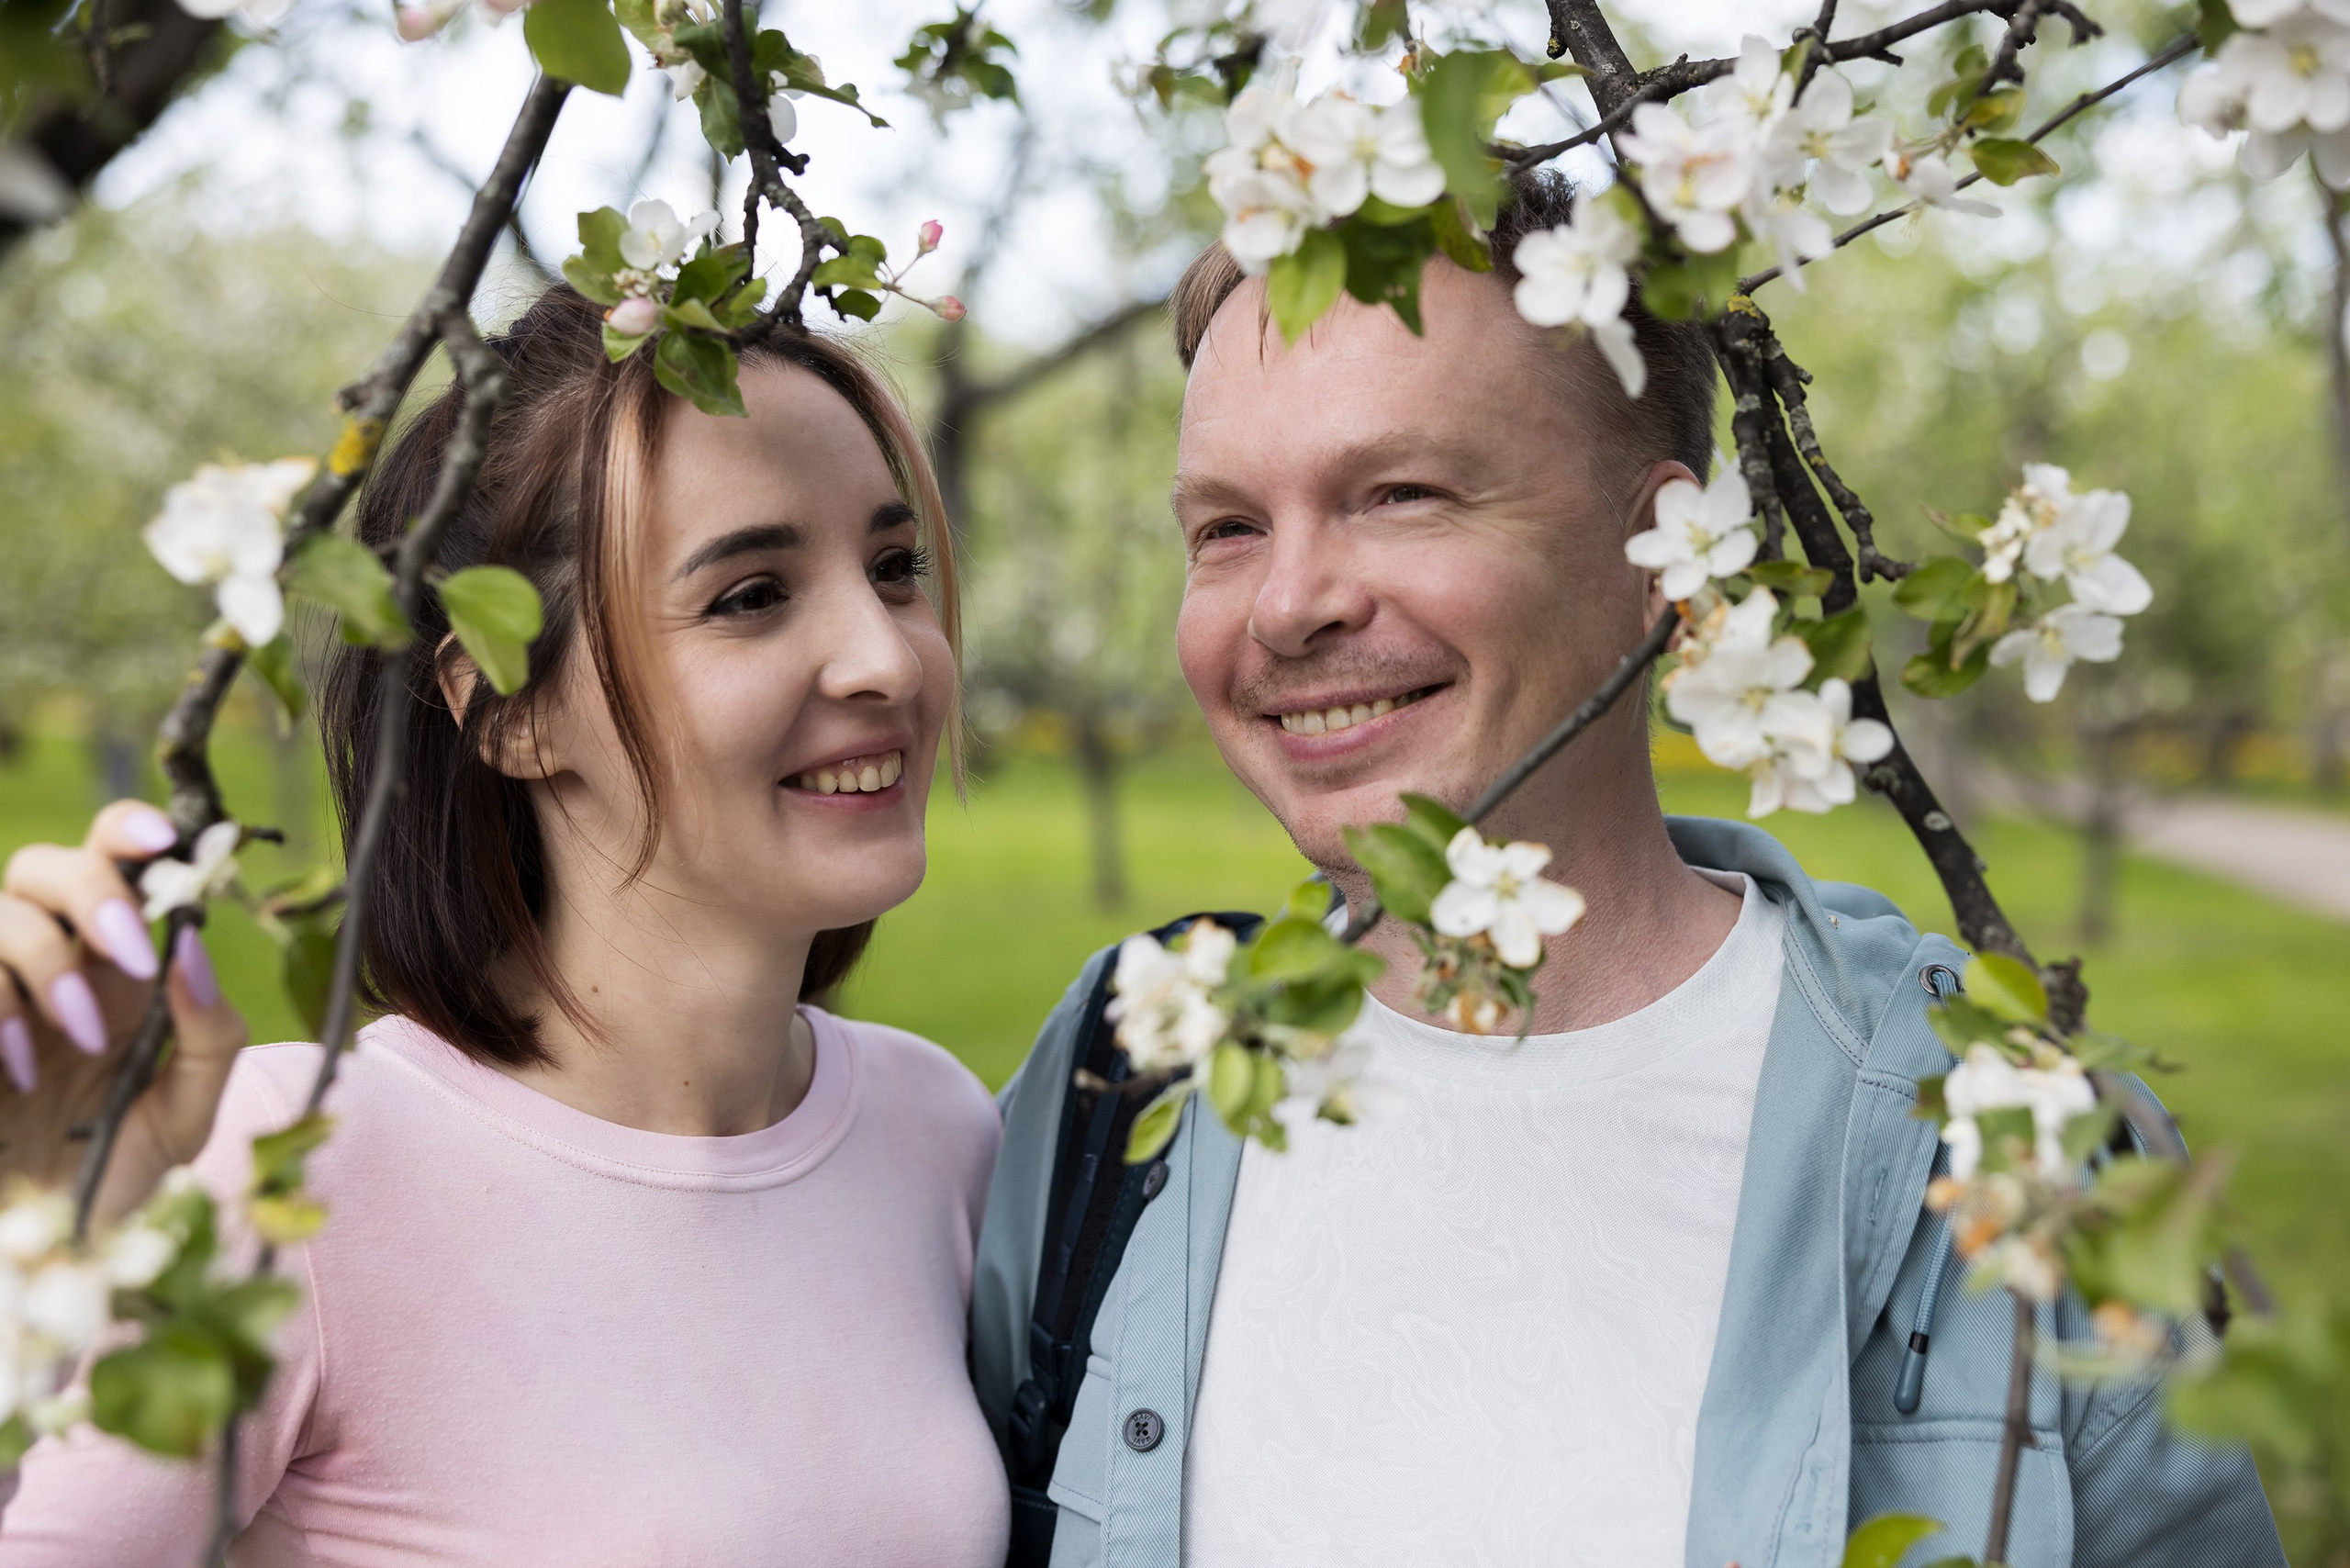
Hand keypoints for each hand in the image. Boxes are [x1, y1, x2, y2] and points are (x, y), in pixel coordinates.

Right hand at [0, 801, 247, 1229]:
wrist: (48, 1252)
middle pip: (43, 865)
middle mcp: (47, 964)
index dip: (131, 832)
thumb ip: (208, 1032)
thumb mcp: (185, 1112)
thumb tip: (193, 949)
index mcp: (115, 967)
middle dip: (92, 893)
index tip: (164, 839)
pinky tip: (18, 1071)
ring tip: (80, 1040)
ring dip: (45, 963)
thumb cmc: (114, 1175)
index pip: (115, 862)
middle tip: (132, 954)